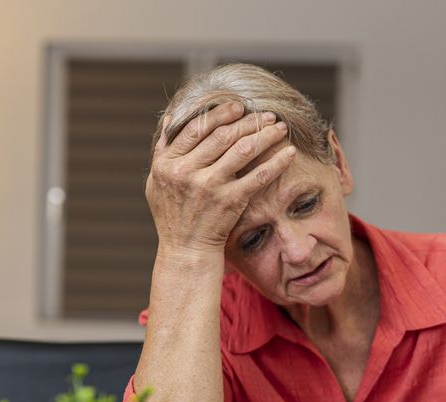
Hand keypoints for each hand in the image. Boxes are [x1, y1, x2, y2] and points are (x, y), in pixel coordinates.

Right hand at [144, 102, 297, 258]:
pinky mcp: (230, 201)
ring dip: (265, 134)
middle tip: (266, 114)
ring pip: (242, 149)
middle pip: (223, 135)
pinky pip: (258, 175)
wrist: (185, 251)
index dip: (219, 113)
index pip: (195, 128)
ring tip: (279, 127)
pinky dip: (276, 162)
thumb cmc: (171, 217)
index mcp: (167, 164)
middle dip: (248, 121)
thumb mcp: (156, 183)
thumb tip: (168, 121)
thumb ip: (161, 152)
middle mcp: (187, 172)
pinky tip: (289, 152)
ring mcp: (209, 186)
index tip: (238, 106)